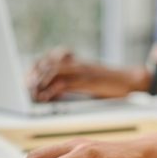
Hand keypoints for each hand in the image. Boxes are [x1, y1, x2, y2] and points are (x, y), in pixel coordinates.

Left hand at [28, 47, 149, 101]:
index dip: (35, 68)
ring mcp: (82, 70)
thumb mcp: (88, 79)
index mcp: (75, 62)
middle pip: (47, 63)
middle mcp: (76, 63)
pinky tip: (45, 98)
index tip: (27, 80)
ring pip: (54, 71)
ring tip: (33, 94)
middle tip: (26, 88)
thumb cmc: (110, 82)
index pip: (49, 59)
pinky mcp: (87, 80)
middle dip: (34, 76)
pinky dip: (52, 91)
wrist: (130, 80)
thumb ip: (71, 81)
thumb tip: (55, 89)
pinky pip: (65, 83)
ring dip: (40, 83)